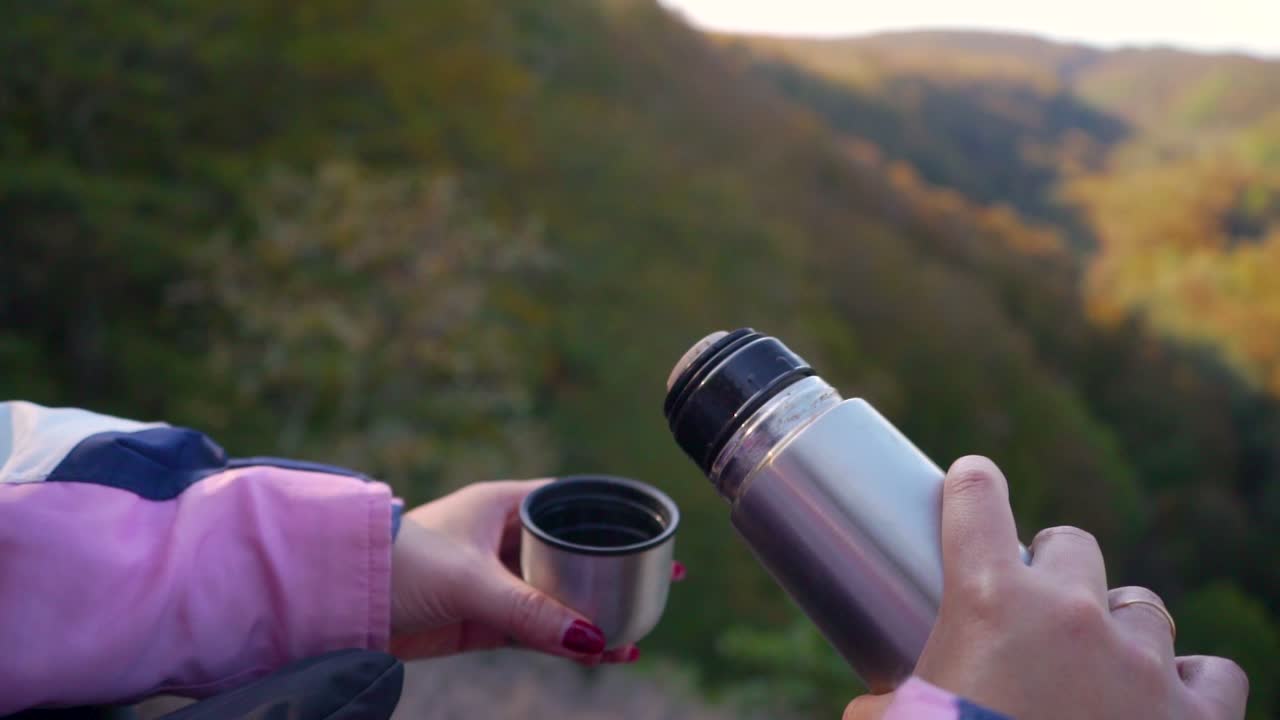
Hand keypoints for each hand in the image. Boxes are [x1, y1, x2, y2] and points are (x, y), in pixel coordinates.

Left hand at [389, 479, 681, 664]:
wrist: (338, 597)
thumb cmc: (398, 563)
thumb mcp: (471, 583)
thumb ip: (530, 612)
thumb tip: (591, 640)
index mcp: (503, 504)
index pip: (573, 504)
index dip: (615, 520)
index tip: (655, 533)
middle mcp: (503, 538)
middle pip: (573, 554)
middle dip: (613, 573)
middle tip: (661, 584)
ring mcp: (494, 580)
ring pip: (558, 596)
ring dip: (593, 614)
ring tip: (637, 632)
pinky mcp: (481, 619)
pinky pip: (535, 629)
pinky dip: (565, 641)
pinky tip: (599, 653)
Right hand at [845, 456, 1248, 719]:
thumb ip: (886, 705)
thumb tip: (871, 710)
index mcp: (988, 602)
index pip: (979, 501)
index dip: (973, 484)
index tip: (973, 481)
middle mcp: (1072, 615)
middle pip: (1073, 545)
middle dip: (1054, 568)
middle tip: (1038, 608)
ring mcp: (1141, 664)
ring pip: (1142, 607)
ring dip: (1119, 628)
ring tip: (1101, 664)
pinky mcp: (1195, 718)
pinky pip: (1214, 674)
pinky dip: (1192, 682)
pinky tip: (1168, 696)